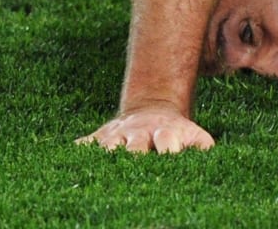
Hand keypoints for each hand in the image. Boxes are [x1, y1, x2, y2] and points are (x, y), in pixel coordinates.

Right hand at [75, 107, 214, 153]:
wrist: (152, 109)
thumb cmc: (175, 131)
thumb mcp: (194, 134)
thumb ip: (202, 145)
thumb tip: (208, 156)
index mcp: (165, 132)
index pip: (167, 141)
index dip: (168, 149)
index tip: (169, 155)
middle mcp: (140, 132)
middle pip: (135, 147)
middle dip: (135, 156)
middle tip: (135, 166)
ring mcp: (118, 134)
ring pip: (108, 145)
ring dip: (106, 155)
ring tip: (102, 168)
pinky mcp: (100, 136)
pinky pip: (85, 144)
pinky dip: (79, 152)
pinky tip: (69, 161)